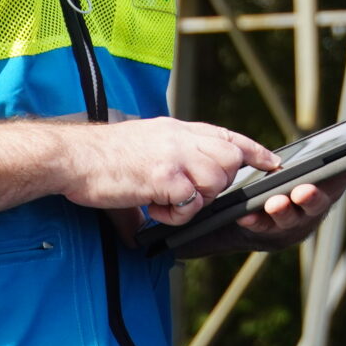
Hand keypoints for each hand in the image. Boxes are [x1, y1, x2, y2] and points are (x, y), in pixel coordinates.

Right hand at [55, 118, 276, 223]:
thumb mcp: (143, 143)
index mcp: (177, 129)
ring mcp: (174, 157)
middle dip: (217, 185)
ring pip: (214, 183)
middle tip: (186, 196)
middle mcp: (180, 138)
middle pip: (229, 162)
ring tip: (164, 203)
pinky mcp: (163, 178)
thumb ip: (166, 160)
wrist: (72, 156)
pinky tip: (152, 210)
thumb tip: (171, 192)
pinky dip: (175, 216)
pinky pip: (189, 204)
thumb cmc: (100, 155)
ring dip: (194, 202)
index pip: (227, 135)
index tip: (273, 162)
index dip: (253, 151)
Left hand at [226, 159, 345, 251]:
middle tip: (294, 194)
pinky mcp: (263, 230)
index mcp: (321, 199)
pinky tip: (245, 215)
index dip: (317, 194)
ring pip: (281, 220)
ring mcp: (284, 225)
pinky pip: (257, 227)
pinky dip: (252, 221)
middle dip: (300, 203)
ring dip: (278, 212)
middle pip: (305, 210)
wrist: (278, 222)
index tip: (308, 187)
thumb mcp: (332, 181)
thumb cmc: (308, 194)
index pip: (323, 196)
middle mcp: (305, 215)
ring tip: (271, 202)